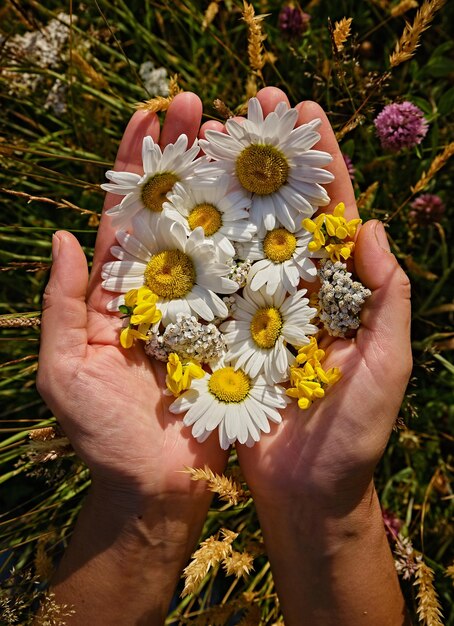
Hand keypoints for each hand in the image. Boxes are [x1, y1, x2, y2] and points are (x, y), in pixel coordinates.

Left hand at [36, 93, 228, 623]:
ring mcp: (201, 309)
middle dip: (184, 159)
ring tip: (240, 138)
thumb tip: (65, 236)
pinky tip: (273, 205)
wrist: (155, 490)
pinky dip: (257, 244)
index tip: (150, 116)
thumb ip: (61, 304)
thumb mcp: (62, 370)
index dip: (136, 166)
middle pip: (173, 212)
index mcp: (116, 293)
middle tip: (202, 105)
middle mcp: (161, 291)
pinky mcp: (233, 333)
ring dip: (225, 187)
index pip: (126, 216)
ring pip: (213, 237)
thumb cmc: (102, 437)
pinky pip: (245, 283)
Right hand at [230, 87, 411, 510]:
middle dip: (269, 161)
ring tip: (208, 141)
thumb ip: (388, 301)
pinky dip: (195, 249)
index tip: (304, 115)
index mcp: (340, 293)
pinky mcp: (224, 337)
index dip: (322, 166)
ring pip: (241, 241)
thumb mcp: (386, 366)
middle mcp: (296, 293)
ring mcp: (256, 312)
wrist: (304, 493)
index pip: (333, 217)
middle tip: (250, 106)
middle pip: (281, 215)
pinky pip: (209, 288)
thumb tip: (373, 229)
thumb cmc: (353, 436)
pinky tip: (177, 210)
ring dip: (226, 192)